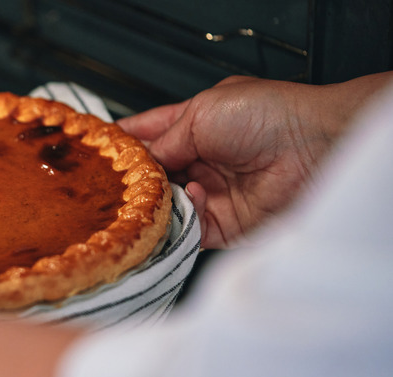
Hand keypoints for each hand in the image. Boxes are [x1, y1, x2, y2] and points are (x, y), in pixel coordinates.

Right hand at [118, 74, 388, 247]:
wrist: (315, 149)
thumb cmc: (267, 116)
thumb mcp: (202, 112)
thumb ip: (164, 139)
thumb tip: (138, 160)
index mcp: (195, 127)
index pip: (148, 136)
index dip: (121, 144)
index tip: (94, 155)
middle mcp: (201, 162)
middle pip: (151, 176)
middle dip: (131, 181)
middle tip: (106, 186)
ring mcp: (211, 194)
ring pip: (164, 206)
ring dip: (152, 203)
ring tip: (141, 198)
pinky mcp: (223, 226)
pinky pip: (186, 231)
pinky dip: (177, 224)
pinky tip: (182, 206)